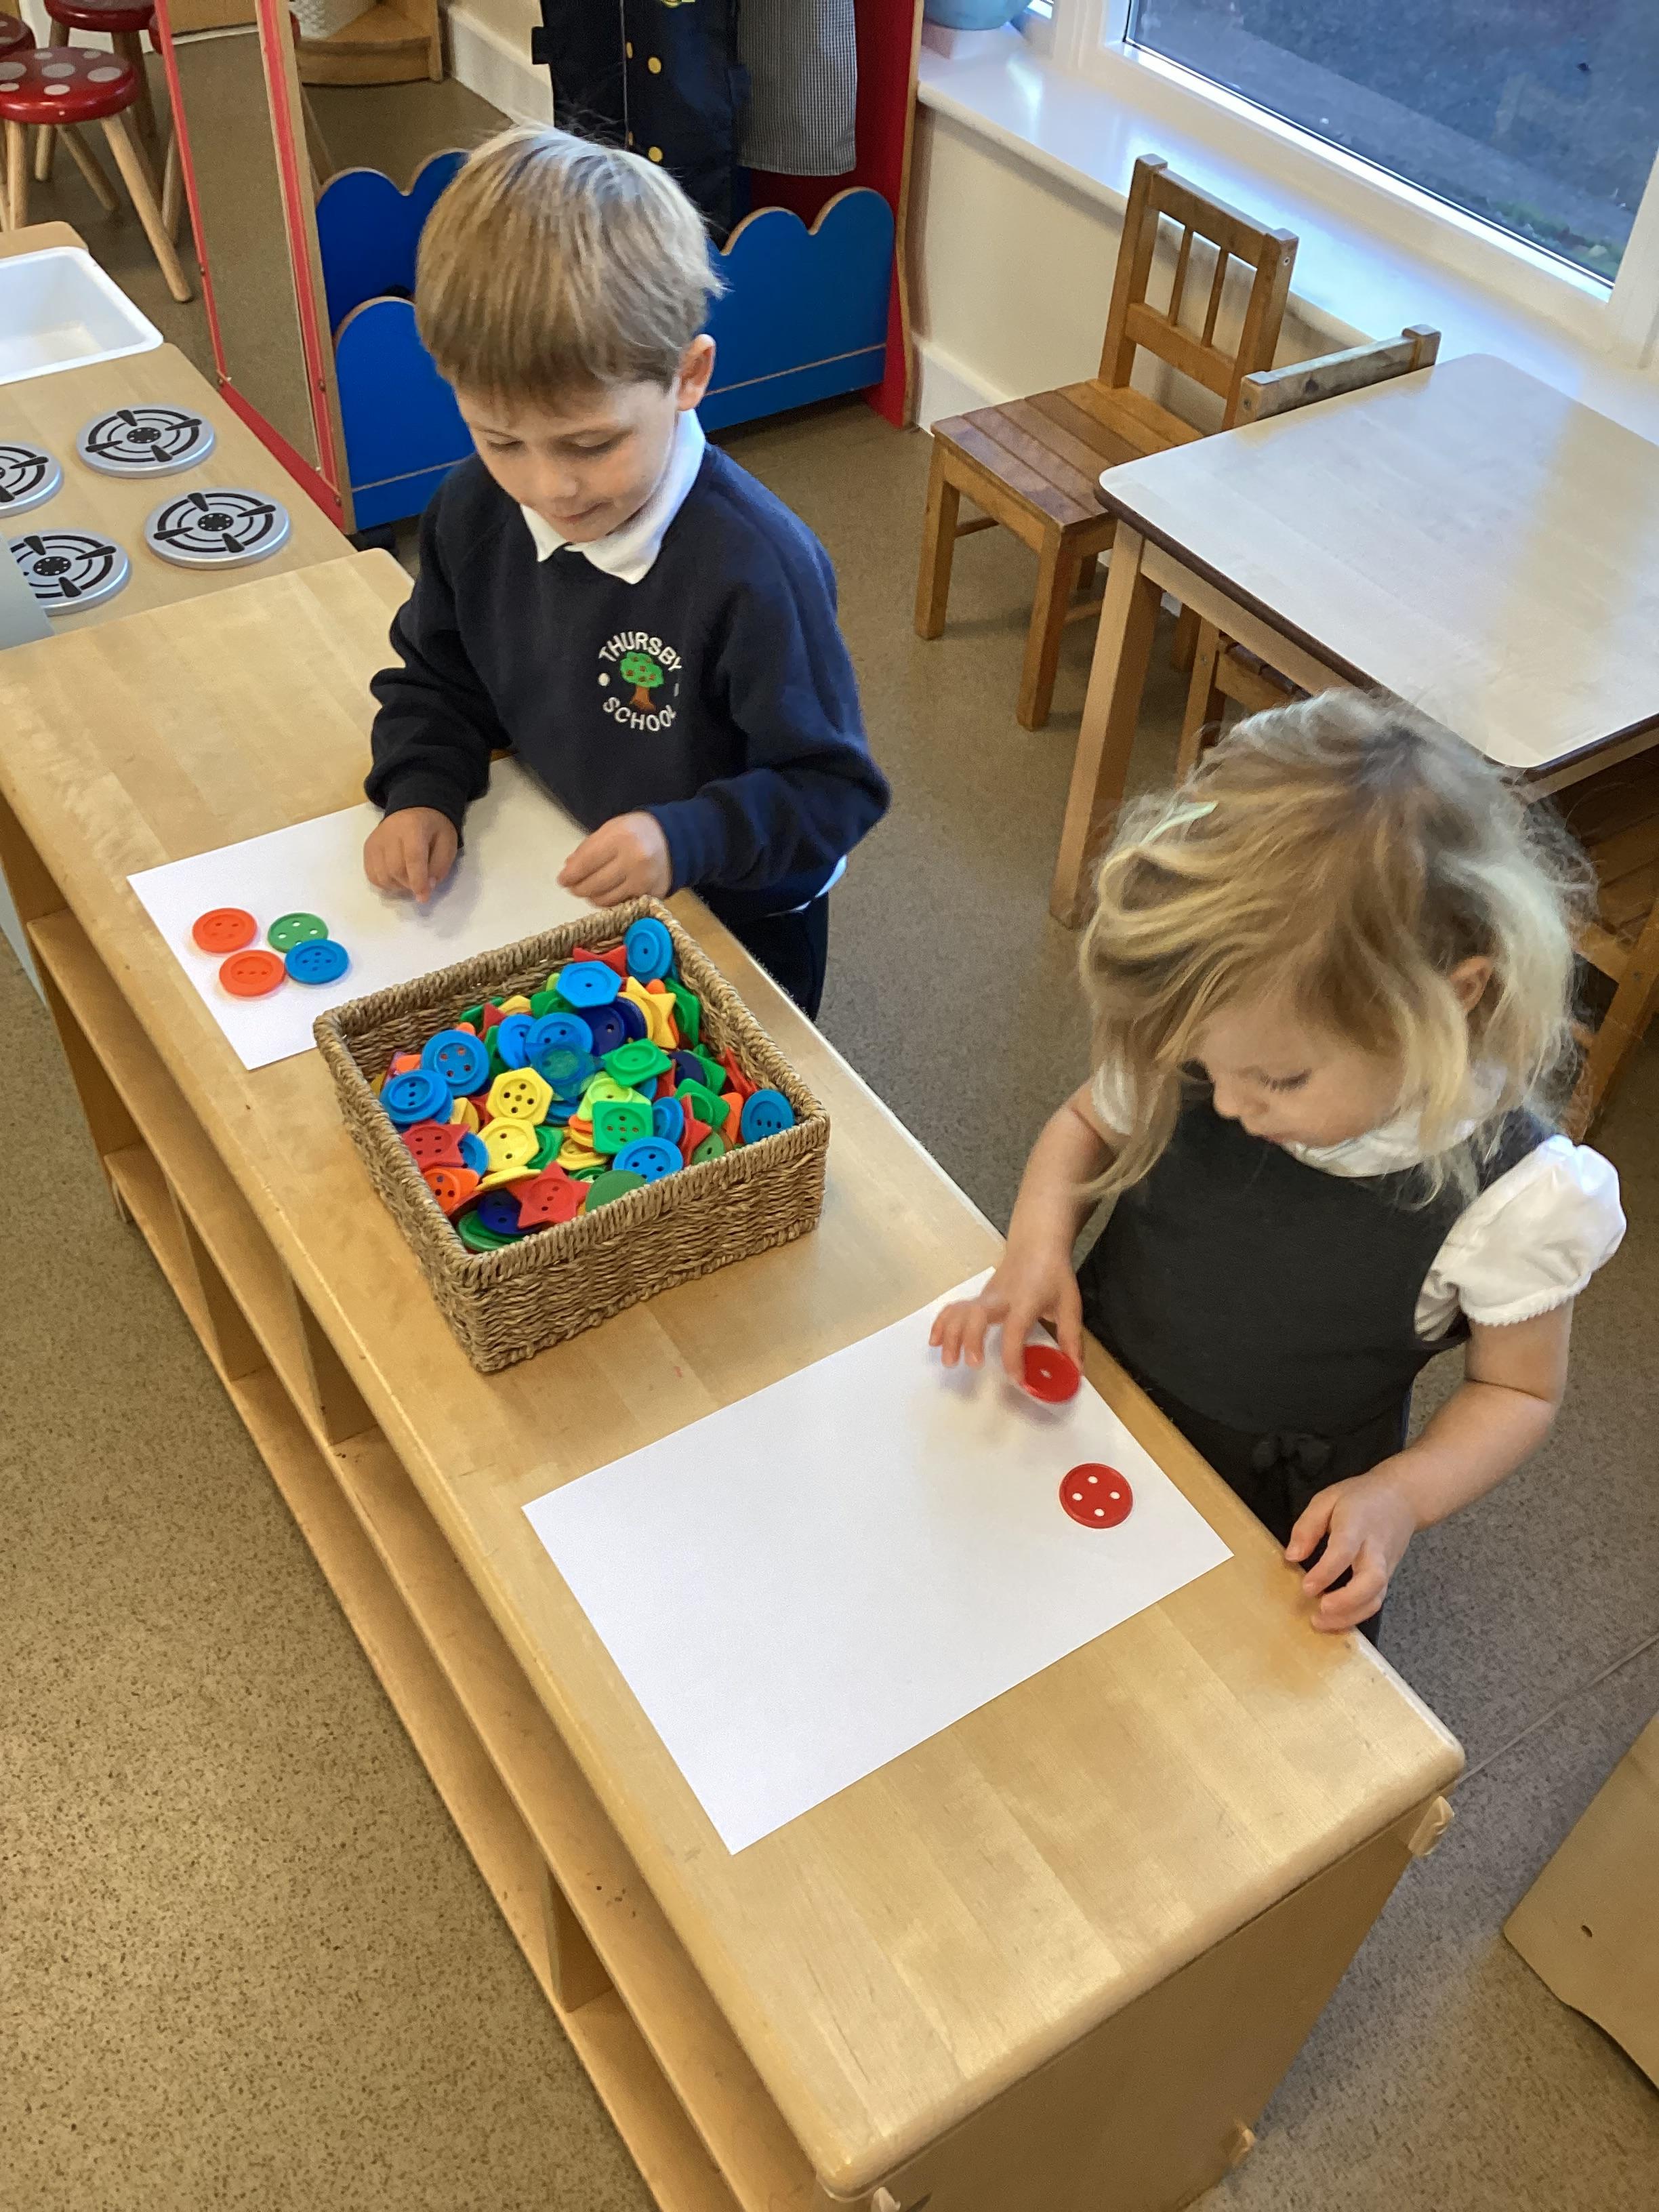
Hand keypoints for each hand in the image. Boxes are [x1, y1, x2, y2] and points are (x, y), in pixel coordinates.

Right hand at [364, 807, 457, 902]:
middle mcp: (389, 833)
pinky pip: (373, 875)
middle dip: (410, 884)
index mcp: (413, 827)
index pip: (412, 857)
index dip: (418, 881)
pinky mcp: (368, 848)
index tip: (423, 897)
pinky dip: (386, 883)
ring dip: (398, 886)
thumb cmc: (434, 828)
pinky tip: (397, 877)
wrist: (414, 810)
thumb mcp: (447, 843)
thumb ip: (440, 865)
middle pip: (395, 869)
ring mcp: (375, 841)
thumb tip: (428, 886)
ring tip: (409, 878)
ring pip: (382, 876)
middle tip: (421, 884)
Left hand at [558, 812, 671, 903]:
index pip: (586, 863)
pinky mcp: (651, 895)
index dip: (570, 875)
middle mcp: (634, 860)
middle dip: (578, 888)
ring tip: (591, 889)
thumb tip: (568, 870)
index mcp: (621, 837)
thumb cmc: (636, 832)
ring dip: (592, 896)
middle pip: (594, 885)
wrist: (674, 839)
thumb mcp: (611, 829)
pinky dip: (609, 901)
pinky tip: (608, 892)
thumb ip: (588, 848)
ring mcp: (644, 881)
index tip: (562, 880)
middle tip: (573, 887)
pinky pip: (620, 904)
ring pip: (605, 900)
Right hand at [929, 1244, 1083, 1387]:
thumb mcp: (1069, 1305)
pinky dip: (942, 1324)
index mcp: (1025, 1301)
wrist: (1036, 1245)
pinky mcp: (979, 1299)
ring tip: (949, 1361)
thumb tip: (1075, 1370)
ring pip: (960, 1312)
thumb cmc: (1053, 1275)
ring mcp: (985, 1297)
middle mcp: (1000, 1299)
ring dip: (950, 1335)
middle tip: (973, 1365)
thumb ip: (1071, 1339)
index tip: (1017, 1380)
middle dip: (970, 1341)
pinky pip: (955, 1309)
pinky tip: (935, 1342)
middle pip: (976, 1316)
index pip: (1015, 1330)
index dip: (1014, 1357)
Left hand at [1286, 1462, 1419, 1632]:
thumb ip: (1308, 1526)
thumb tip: (1292, 1556)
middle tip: (1320, 1610)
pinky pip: (1375, 1601)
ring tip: (1320, 1623)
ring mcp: (1385, 1566)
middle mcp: (1375, 1549)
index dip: (1326, 1571)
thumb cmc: (1360, 1498)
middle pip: (1372, 1580)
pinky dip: (1356, 1616)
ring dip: (1350, 1615)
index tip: (1306, 1587)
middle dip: (1346, 1600)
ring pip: (1376, 1597)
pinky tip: (1334, 1620)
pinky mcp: (1387, 1579)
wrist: (1403, 1500)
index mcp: (1357, 1524)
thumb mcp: (1327, 1499)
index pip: (1345, 1550)